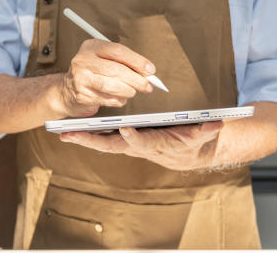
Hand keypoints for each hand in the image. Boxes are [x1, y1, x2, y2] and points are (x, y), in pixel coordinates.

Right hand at [55, 39, 154, 116]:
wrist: (67, 91)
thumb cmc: (92, 72)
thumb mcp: (103, 59)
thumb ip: (124, 62)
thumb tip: (148, 72)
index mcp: (91, 46)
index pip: (117, 51)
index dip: (137, 60)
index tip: (150, 69)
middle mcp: (83, 60)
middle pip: (116, 69)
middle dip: (136, 79)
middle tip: (148, 85)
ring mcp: (80, 78)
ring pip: (112, 86)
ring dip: (128, 91)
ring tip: (133, 91)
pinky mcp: (82, 95)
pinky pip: (108, 99)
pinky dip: (119, 100)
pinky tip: (120, 98)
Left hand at [59, 122, 222, 170]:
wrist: (188, 154)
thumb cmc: (194, 142)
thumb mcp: (202, 135)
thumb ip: (206, 129)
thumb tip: (214, 122)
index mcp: (156, 144)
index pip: (143, 142)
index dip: (135, 137)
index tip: (124, 128)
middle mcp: (138, 147)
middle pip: (112, 145)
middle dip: (91, 141)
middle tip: (70, 135)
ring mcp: (129, 145)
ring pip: (103, 142)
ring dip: (83, 138)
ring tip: (62, 132)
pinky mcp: (124, 140)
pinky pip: (103, 137)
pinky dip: (87, 135)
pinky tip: (71, 130)